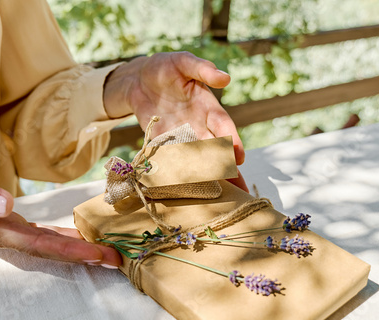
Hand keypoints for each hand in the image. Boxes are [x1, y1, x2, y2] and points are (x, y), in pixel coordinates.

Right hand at [0, 160, 120, 267]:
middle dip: (84, 255)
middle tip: (117, 259)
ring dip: (79, 248)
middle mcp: (6, 235)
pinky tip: (80, 237)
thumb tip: (4, 203)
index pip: (39, 244)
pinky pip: (43, 234)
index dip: (69, 251)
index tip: (97, 254)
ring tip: (107, 252)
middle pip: (51, 249)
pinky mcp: (12, 223)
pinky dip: (64, 237)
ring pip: (50, 243)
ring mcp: (10, 231)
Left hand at [104, 51, 247, 191]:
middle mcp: (198, 125)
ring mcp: (181, 136)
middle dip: (227, 169)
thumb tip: (225, 78)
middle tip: (237, 190)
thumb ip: (202, 69)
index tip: (239, 157)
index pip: (224, 127)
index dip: (233, 141)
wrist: (139, 79)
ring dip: (206, 176)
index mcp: (208, 107)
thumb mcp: (184, 62)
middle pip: (216, 150)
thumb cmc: (166, 67)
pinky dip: (179, 173)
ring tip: (216, 196)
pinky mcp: (163, 143)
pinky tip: (185, 190)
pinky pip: (174, 160)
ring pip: (198, 159)